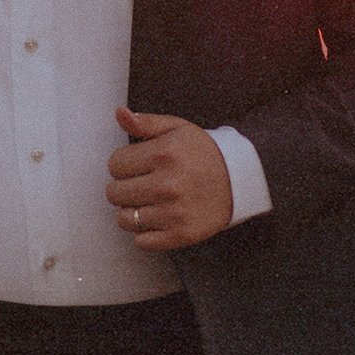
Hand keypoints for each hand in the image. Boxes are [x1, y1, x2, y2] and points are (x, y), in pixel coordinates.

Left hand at [106, 108, 234, 251]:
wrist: (240, 179)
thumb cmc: (204, 152)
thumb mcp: (176, 129)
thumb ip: (145, 123)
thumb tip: (119, 113)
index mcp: (163, 155)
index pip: (114, 165)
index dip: (123, 164)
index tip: (137, 165)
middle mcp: (167, 185)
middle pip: (114, 193)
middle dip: (124, 187)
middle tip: (143, 183)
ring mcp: (174, 212)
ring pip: (124, 219)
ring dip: (132, 211)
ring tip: (148, 202)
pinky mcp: (181, 234)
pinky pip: (142, 241)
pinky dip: (145, 233)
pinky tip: (158, 218)